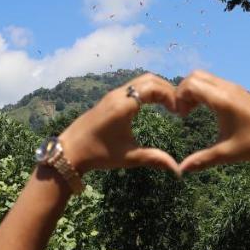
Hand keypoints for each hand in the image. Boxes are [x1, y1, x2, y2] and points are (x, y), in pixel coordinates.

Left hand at [58, 73, 181, 175]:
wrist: (70, 151)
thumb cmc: (98, 154)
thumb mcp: (129, 157)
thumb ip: (155, 159)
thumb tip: (178, 170)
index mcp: (124, 106)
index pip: (153, 88)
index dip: (170, 96)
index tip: (179, 112)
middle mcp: (118, 95)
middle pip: (149, 79)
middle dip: (167, 89)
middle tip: (178, 106)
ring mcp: (113, 94)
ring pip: (140, 81)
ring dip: (157, 88)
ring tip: (169, 105)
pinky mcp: (109, 98)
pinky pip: (133, 86)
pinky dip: (147, 90)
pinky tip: (154, 105)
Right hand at [175, 69, 249, 172]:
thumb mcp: (227, 153)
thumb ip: (202, 160)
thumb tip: (181, 170)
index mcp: (223, 100)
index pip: (191, 85)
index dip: (179, 97)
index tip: (181, 116)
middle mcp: (228, 89)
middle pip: (195, 76)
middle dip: (183, 91)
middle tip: (183, 112)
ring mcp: (235, 88)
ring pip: (206, 78)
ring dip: (195, 91)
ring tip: (192, 112)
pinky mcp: (240, 92)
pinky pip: (216, 83)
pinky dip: (206, 91)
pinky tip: (209, 112)